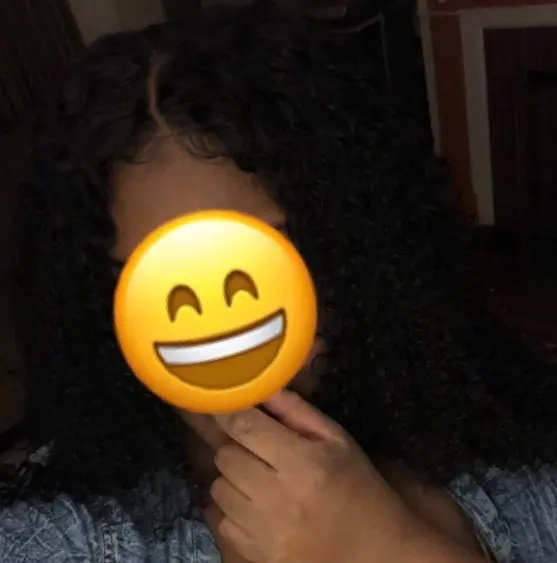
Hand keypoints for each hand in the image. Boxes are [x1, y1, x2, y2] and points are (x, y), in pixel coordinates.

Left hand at [208, 391, 426, 562]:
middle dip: (235, 444)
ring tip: (258, 477)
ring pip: (218, 487)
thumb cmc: (358, 486)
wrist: (374, 552)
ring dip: (232, 476)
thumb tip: (263, 389)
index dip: (229, 412)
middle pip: (226, 456)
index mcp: (302, 463)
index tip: (224, 405)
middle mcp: (277, 496)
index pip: (246, 427)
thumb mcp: (338, 441)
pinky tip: (257, 505)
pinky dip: (233, 508)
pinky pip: (222, 520)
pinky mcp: (256, 554)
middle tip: (255, 447)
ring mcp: (264, 530)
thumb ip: (297, 411)